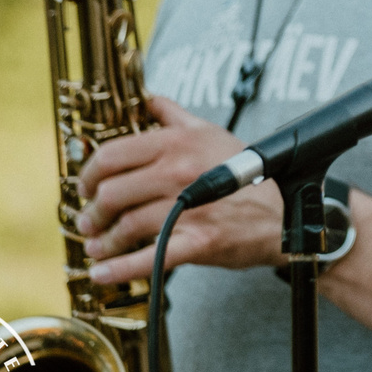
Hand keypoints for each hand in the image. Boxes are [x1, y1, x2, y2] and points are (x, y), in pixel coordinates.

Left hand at [77, 95, 284, 282]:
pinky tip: (101, 272)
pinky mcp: (197, 242)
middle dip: (93, 211)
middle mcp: (179, 172)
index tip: (86, 186)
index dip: (89, 173)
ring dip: (103, 240)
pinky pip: (147, 258)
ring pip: (125, 226)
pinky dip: (118, 268)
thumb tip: (148, 99)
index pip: (113, 154)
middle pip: (112, 193)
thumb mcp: (212, 132)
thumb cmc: (247, 172)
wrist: (284, 211)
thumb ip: (175, 115)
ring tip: (98, 246)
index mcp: (178, 142)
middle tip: (89, 220)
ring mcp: (188, 208)